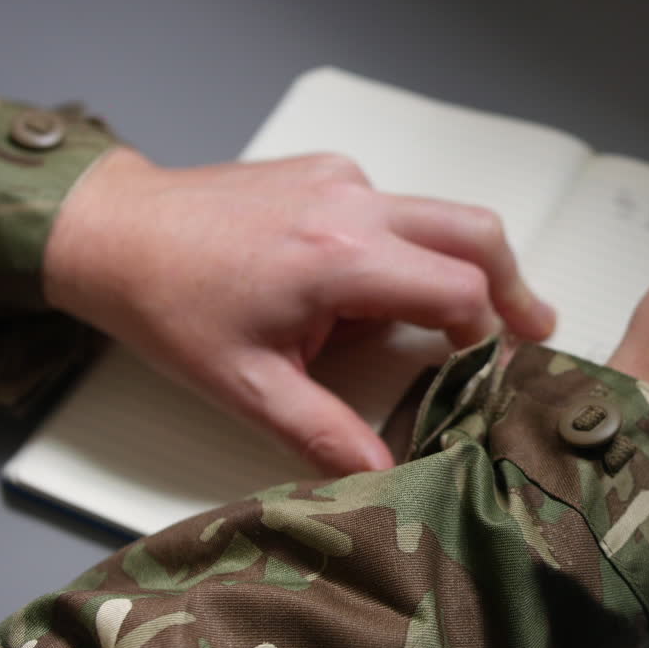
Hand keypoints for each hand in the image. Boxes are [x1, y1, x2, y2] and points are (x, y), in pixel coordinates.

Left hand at [45, 147, 554, 475]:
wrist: (114, 232)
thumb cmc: (171, 306)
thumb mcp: (247, 388)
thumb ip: (324, 435)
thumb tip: (384, 477)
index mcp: (340, 259)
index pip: (458, 290)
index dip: (486, 336)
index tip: (486, 373)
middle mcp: (354, 205)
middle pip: (477, 232)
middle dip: (515, 284)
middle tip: (534, 329)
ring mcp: (342, 178)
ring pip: (443, 214)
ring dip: (468, 263)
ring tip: (476, 316)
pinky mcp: (329, 170)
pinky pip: (397, 206)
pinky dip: (412, 246)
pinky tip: (382, 286)